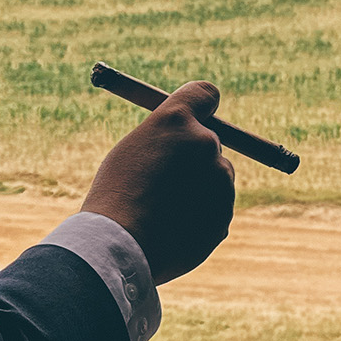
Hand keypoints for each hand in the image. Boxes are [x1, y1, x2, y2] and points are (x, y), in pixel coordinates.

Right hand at [81, 81, 234, 283]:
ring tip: (162, 211)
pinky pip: (214, 210)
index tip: (198, 115)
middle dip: (193, 158)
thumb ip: (165, 140)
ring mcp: (220, 179)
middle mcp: (205, 142)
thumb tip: (187, 142)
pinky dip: (199, 217)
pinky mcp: (225, 212)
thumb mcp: (131, 152)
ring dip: (197, 190)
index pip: (205, 94)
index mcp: (177, 120)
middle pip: (210, 142)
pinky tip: (172, 229)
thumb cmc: (115, 196)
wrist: (120, 246)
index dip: (203, 105)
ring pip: (214, 179)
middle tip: (165, 180)